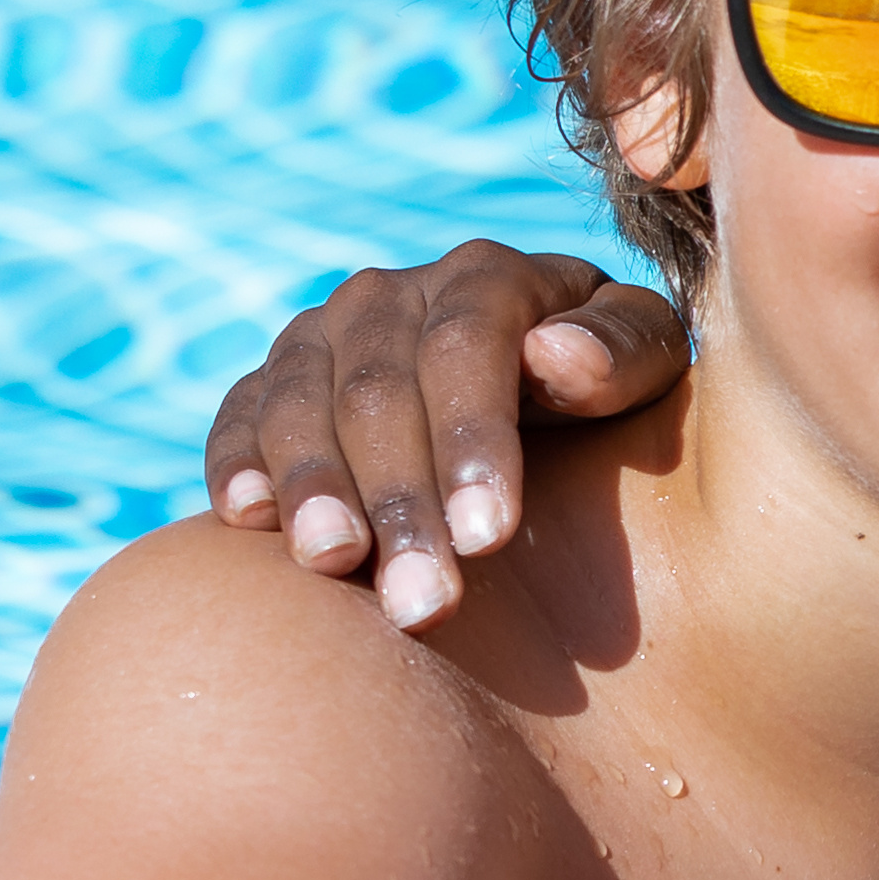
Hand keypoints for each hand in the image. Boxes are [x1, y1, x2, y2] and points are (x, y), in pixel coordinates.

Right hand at [199, 241, 686, 629]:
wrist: (535, 395)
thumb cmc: (605, 386)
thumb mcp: (644, 363)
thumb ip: (623, 352)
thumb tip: (556, 353)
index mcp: (487, 276)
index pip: (468, 347)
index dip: (473, 439)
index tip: (491, 536)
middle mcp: (388, 295)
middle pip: (378, 393)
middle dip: (401, 501)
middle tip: (425, 602)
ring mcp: (318, 337)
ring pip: (297, 407)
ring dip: (315, 493)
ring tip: (337, 567)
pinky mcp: (266, 386)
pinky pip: (237, 417)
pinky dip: (235, 464)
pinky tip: (245, 522)